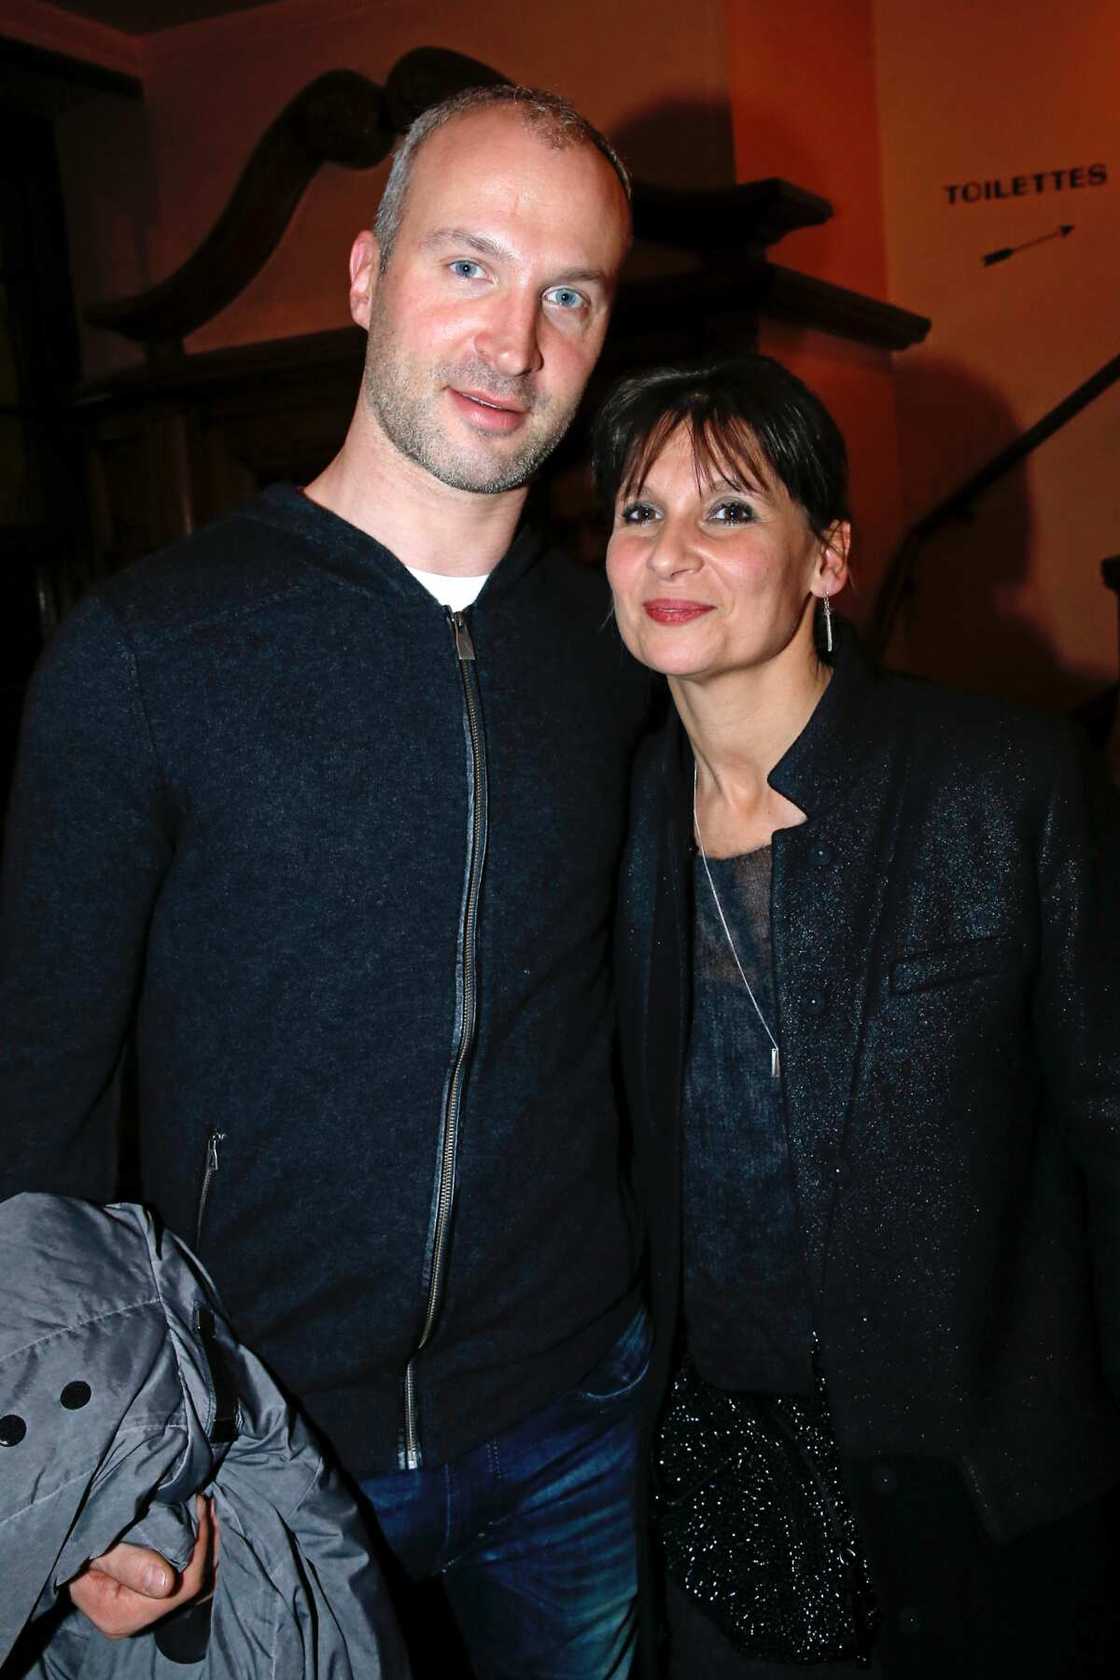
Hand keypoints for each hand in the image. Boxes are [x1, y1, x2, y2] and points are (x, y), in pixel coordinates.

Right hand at [69, 1495, 215, 1638]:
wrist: (59, 1546)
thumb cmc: (73, 1542)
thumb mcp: (94, 1550)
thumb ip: (128, 1565)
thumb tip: (167, 1584)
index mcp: (120, 1617)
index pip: (178, 1590)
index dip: (197, 1549)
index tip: (199, 1506)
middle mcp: (136, 1621)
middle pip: (190, 1588)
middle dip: (204, 1544)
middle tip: (205, 1503)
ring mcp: (144, 1612)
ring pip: (193, 1584)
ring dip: (203, 1546)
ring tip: (204, 1510)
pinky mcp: (149, 1599)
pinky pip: (185, 1580)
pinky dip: (196, 1552)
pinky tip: (196, 1525)